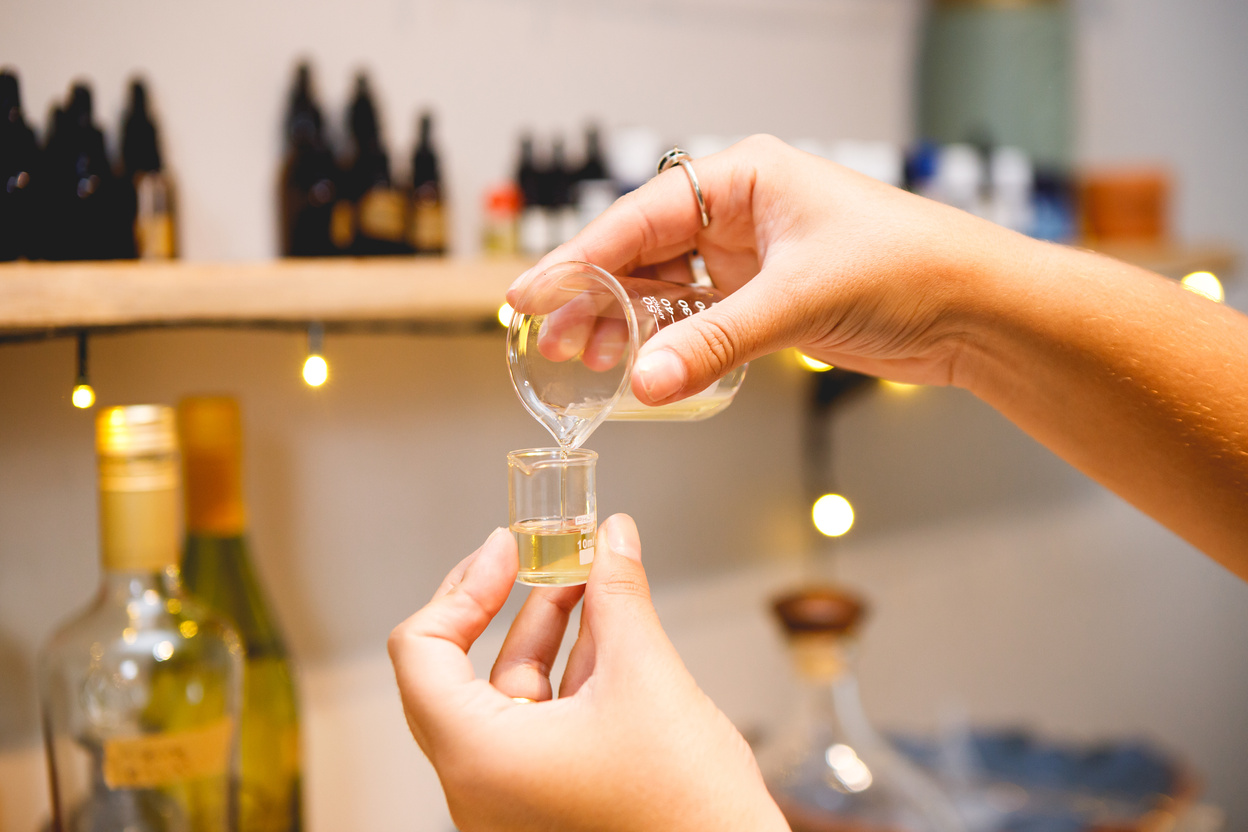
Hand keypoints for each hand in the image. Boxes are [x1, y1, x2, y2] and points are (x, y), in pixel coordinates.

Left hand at [388, 515, 789, 831]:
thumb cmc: (686, 810)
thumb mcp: (647, 677)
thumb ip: (618, 595)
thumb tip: (612, 537)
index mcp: (479, 759)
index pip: (420, 652)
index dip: (463, 588)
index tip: (505, 550)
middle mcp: (479, 789)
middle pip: (457, 672)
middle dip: (504, 605)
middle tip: (533, 556)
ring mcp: (510, 803)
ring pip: (505, 696)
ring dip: (544, 632)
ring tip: (586, 581)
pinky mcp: (544, 806)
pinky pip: (535, 726)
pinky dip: (564, 675)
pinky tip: (602, 630)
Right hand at [508, 133, 1019, 403]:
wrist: (976, 309)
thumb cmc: (911, 267)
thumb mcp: (800, 300)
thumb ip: (714, 342)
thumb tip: (642, 381)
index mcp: (745, 179)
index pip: (640, 216)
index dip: (579, 257)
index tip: (532, 292)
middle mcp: (740, 213)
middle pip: (642, 252)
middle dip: (593, 296)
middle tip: (546, 337)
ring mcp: (750, 258)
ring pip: (664, 289)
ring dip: (624, 325)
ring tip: (582, 361)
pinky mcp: (765, 301)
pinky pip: (696, 320)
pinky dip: (665, 344)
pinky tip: (637, 367)